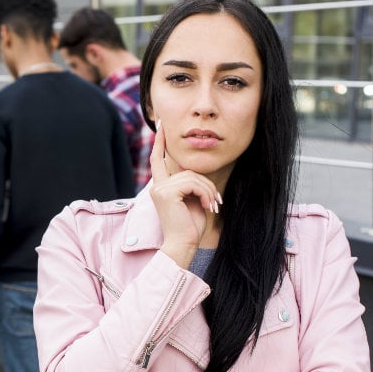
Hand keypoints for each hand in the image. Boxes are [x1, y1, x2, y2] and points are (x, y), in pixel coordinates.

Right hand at [147, 121, 221, 267]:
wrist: (183, 245)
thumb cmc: (190, 227)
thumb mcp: (192, 201)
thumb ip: (190, 184)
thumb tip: (195, 171)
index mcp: (160, 188)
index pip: (158, 160)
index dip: (160, 143)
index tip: (162, 126)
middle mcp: (157, 187)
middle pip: (186, 169)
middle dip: (205, 183)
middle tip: (215, 201)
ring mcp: (160, 189)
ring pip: (193, 176)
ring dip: (208, 191)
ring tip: (212, 207)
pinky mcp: (167, 193)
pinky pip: (193, 183)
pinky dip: (205, 194)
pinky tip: (208, 207)